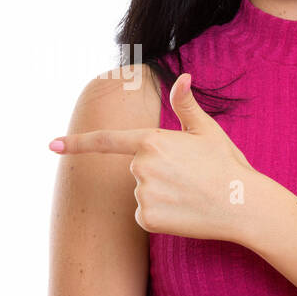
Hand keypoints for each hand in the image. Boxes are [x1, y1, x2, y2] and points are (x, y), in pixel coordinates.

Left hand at [48, 73, 258, 242]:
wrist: (244, 204)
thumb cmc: (227, 165)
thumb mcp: (207, 131)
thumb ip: (186, 106)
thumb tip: (183, 77)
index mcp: (152, 140)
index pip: (106, 141)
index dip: (77, 143)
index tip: (51, 145)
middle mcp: (142, 165)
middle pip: (136, 171)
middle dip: (156, 175)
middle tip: (189, 178)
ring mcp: (143, 193)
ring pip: (141, 195)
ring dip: (160, 197)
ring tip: (190, 196)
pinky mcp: (148, 218)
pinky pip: (145, 217)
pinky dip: (161, 218)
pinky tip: (184, 214)